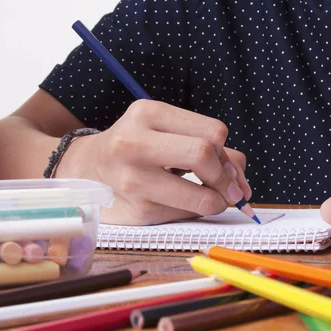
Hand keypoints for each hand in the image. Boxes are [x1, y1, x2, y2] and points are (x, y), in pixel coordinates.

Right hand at [55, 99, 251, 224]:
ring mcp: (135, 180)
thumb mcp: (167, 132)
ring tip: (212, 200)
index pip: (213, 132)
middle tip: (228, 189)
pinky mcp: (138, 212)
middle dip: (226, 178)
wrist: (87, 170)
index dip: (227, 154)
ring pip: (202, 197)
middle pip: (204, 154)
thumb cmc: (139, 149)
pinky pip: (186, 216)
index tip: (224, 166)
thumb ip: (212, 149)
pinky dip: (194, 212)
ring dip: (218, 203)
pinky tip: (182, 204)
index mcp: (149, 114)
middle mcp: (136, 143)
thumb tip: (244, 186)